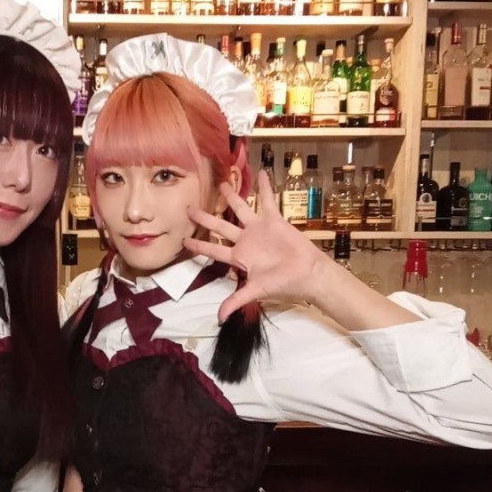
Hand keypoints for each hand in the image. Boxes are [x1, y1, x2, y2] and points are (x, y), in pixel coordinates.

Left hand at [185, 171, 326, 322]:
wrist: (307, 274)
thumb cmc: (283, 284)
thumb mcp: (256, 292)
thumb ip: (235, 301)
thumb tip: (218, 318)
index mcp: (238, 257)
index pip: (213, 250)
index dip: (198, 246)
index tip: (183, 239)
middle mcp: (245, 241)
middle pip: (220, 226)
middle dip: (204, 218)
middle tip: (189, 208)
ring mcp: (259, 229)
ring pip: (241, 209)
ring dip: (231, 196)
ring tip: (221, 183)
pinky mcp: (275, 220)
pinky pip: (268, 200)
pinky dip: (265, 187)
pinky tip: (262, 173)